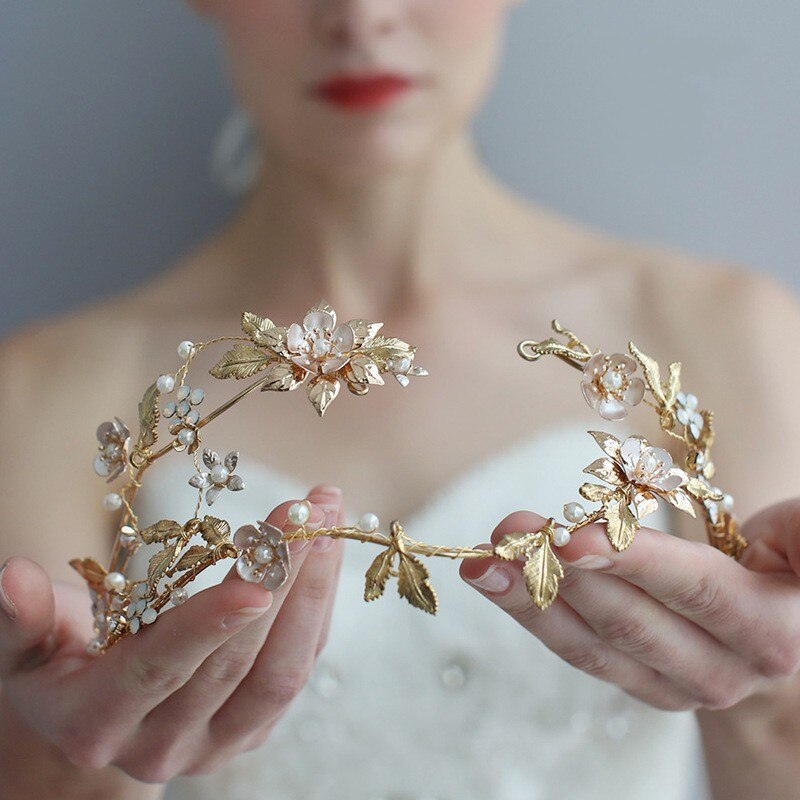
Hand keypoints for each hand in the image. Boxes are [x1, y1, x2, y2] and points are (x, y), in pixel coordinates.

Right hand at [0, 484, 344, 784]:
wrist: (94, 715)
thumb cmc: (59, 664)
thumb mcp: (26, 647)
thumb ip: (22, 620)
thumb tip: (12, 576)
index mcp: (98, 721)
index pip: (158, 669)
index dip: (206, 624)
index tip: (257, 575)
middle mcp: (162, 744)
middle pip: (234, 664)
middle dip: (278, 581)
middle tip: (307, 512)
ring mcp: (216, 743)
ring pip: (281, 674)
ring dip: (312, 591)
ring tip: (328, 519)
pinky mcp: (253, 729)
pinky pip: (299, 669)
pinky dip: (318, 608)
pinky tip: (326, 554)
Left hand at [460, 499, 799, 711]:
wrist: (770, 631)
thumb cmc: (780, 567)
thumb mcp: (797, 543)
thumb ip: (795, 530)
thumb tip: (775, 525)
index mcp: (767, 627)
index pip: (695, 589)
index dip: (634, 563)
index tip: (570, 538)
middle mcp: (724, 671)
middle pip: (632, 623)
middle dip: (563, 573)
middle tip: (510, 531)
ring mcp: (676, 689)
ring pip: (594, 646)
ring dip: (529, 599)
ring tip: (480, 561)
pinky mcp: (640, 687)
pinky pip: (581, 654)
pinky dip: (532, 615)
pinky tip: (495, 581)